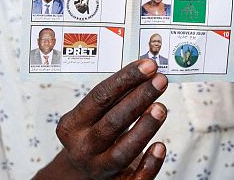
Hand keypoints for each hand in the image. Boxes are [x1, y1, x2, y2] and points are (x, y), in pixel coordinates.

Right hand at [35, 59, 167, 178]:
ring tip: (161, 107)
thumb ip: (115, 98)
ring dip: (144, 128)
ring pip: (121, 152)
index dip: (125, 79)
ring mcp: (99, 170)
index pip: (99, 97)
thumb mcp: (93, 116)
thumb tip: (146, 71)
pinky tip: (161, 147)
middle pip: (111, 123)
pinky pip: (135, 179)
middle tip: (160, 81)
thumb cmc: (94, 134)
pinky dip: (150, 164)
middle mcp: (82, 149)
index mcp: (72, 126)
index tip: (148, 65)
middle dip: (138, 99)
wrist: (82, 174)